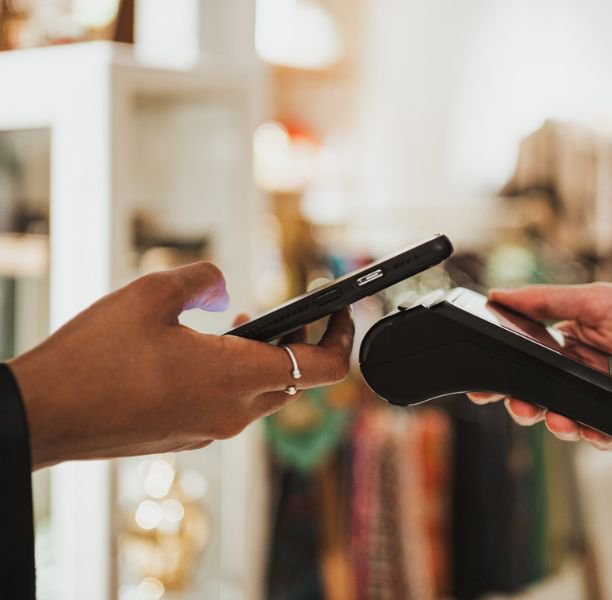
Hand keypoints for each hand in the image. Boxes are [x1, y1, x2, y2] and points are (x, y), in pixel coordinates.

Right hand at [9, 262, 354, 468]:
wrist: (43, 416)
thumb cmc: (93, 357)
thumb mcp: (151, 294)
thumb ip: (203, 279)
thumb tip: (223, 284)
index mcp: (238, 378)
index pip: (324, 369)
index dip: (343, 339)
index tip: (342, 311)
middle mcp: (233, 413)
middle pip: (297, 380)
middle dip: (303, 343)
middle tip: (293, 312)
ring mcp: (210, 431)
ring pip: (263, 395)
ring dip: (267, 359)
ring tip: (246, 324)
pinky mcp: (187, 439)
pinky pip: (232, 407)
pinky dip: (238, 378)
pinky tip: (209, 353)